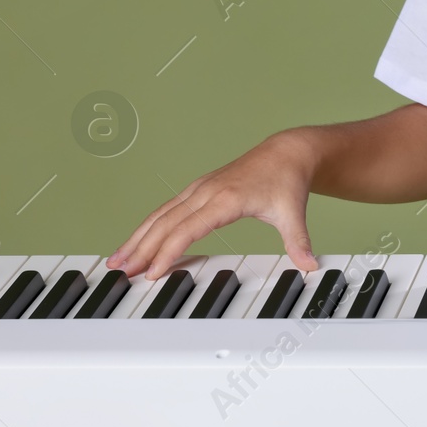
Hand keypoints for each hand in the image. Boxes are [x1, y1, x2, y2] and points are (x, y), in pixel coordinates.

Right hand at [106, 132, 319, 280]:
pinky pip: (166, 210)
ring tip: (117, 261)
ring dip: (137, 238)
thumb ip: (298, 241)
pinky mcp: (197, 190)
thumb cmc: (287, 182)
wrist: (287, 152)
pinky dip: (147, 227)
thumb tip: (310, 265)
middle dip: (142, 249)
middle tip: (122, 274)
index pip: (189, 229)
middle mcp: (207, 192)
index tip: (153, 274)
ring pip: (160, 215)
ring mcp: (199, 189)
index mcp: (226, 199)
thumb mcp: (293, 213)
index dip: (169, 252)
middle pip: (166, 223)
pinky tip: (136, 243)